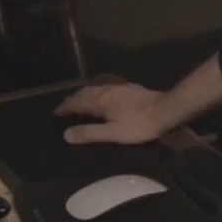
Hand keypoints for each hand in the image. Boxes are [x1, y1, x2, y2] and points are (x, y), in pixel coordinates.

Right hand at [55, 81, 173, 144]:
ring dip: (85, 95)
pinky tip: (104, 96)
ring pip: (96, 89)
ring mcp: (119, 88)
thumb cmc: (139, 125)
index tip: (56, 113)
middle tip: (64, 106)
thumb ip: (90, 133)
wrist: (166, 110)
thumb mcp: (113, 133)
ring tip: (80, 101)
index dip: (65, 107)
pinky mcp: (129, 89)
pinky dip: (98, 93)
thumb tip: (66, 134)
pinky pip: (107, 88)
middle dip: (73, 99)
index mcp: (100, 101)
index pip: (77, 102)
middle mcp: (107, 90)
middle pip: (85, 93)